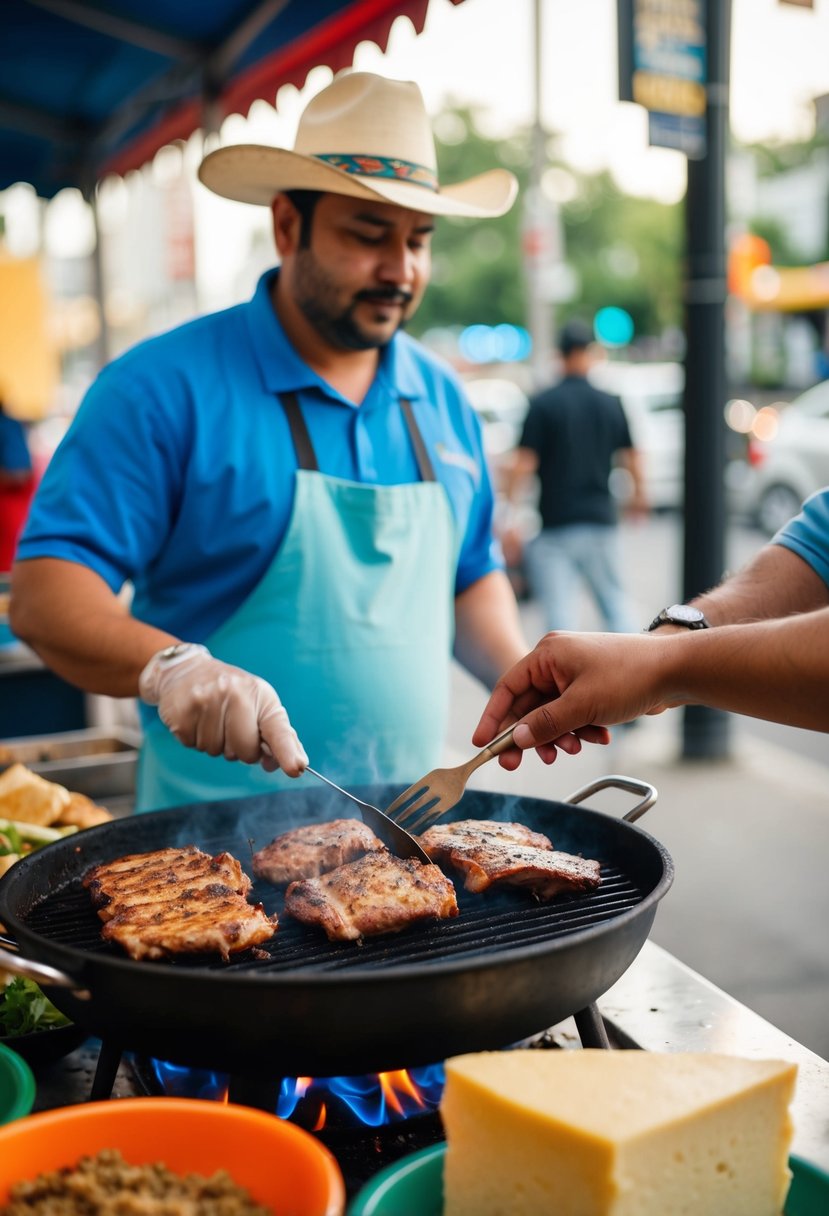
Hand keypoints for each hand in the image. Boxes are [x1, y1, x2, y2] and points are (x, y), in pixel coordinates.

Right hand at [139, 647, 307, 774]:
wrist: (186, 669)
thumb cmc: (231, 693)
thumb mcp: (258, 704)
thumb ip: (276, 735)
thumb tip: (287, 765)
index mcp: (259, 694)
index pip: (277, 729)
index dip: (287, 751)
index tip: (296, 769)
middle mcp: (235, 695)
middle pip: (245, 751)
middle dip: (239, 749)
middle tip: (231, 727)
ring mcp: (206, 702)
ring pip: (216, 751)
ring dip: (215, 743)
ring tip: (210, 718)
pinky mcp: (182, 713)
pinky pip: (193, 745)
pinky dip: (194, 739)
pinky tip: (195, 719)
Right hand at [472, 631, 679, 764]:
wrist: (676, 670)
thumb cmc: (629, 677)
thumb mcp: (581, 706)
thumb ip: (544, 725)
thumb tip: (514, 740)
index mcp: (547, 654)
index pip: (507, 688)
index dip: (492, 718)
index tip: (480, 745)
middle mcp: (556, 661)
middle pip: (527, 705)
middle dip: (527, 735)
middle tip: (515, 764)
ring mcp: (574, 673)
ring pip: (550, 713)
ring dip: (557, 735)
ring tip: (571, 750)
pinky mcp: (590, 686)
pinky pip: (570, 712)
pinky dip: (577, 728)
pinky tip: (595, 737)